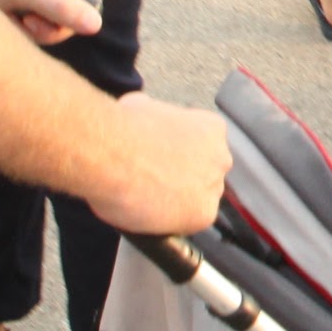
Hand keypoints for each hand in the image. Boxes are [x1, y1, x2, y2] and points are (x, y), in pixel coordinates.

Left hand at [0, 0, 105, 44]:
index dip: (53, 27)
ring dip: (20, 28)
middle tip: (13, 16)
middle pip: (58, 25)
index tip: (27, 19)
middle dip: (35, 28)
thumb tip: (96, 26)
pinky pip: (25, 26)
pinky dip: (10, 26)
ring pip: (40, 29)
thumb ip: (59, 7)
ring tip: (2, 12)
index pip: (75, 17)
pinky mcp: (20, 2)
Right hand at [88, 93, 232, 236]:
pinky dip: (173, 223)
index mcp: (212, 129)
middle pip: (206, 175)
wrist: (111, 156)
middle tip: (155, 184)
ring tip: (148, 201)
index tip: (164, 164)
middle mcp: (220, 157)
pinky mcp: (204, 214)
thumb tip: (145, 118)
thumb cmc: (121, 130)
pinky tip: (151, 215)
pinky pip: (191, 223)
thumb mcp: (142, 107)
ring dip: (180, 203)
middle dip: (184, 180)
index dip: (181, 159)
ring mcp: (214, 186)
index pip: (205, 150)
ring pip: (200, 200)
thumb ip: (157, 118)